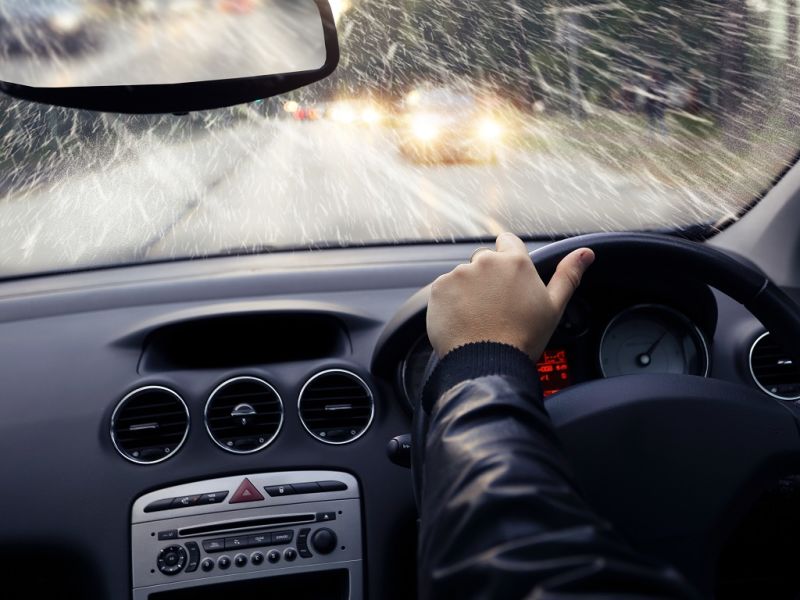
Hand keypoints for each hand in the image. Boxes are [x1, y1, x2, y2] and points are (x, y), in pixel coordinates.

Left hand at [427, 233, 594, 359]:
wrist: (488, 364)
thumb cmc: (524, 338)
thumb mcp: (554, 307)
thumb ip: (568, 275)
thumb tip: (586, 253)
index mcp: (515, 262)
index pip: (508, 241)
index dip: (508, 259)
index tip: (508, 280)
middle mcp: (485, 262)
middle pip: (484, 260)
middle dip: (488, 278)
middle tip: (495, 306)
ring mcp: (459, 274)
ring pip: (463, 276)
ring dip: (468, 290)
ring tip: (478, 317)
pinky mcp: (438, 289)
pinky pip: (443, 290)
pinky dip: (450, 302)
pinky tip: (462, 320)